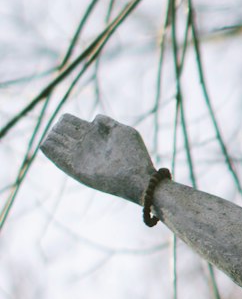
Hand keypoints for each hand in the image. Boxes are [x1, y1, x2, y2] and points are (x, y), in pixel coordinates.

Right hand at [41, 113, 156, 204]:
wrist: (139, 178)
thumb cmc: (135, 155)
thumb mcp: (123, 132)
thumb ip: (107, 123)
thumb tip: (93, 120)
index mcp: (94, 134)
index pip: (70, 123)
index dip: (65, 120)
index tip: (67, 120)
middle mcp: (85, 146)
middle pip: (61, 133)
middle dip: (56, 129)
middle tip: (61, 131)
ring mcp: (80, 159)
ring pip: (56, 145)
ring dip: (51, 139)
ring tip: (54, 138)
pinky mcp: (77, 172)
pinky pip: (58, 159)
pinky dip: (49, 150)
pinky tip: (46, 143)